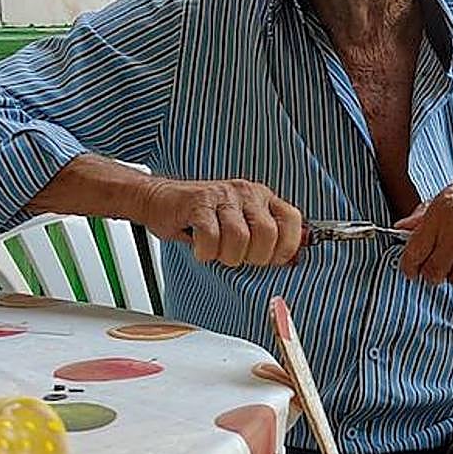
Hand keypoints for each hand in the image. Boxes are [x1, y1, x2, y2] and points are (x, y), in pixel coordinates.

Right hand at [136, 178, 302, 267]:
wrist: (160, 200)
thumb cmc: (202, 218)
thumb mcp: (240, 223)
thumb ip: (265, 237)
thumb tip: (291, 260)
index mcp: (262, 197)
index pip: (292, 219)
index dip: (286, 246)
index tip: (271, 259)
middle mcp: (246, 193)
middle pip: (267, 233)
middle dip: (253, 256)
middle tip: (237, 256)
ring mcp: (223, 196)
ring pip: (240, 237)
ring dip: (227, 255)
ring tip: (217, 251)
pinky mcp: (198, 202)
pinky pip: (211, 235)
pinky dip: (206, 251)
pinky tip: (201, 248)